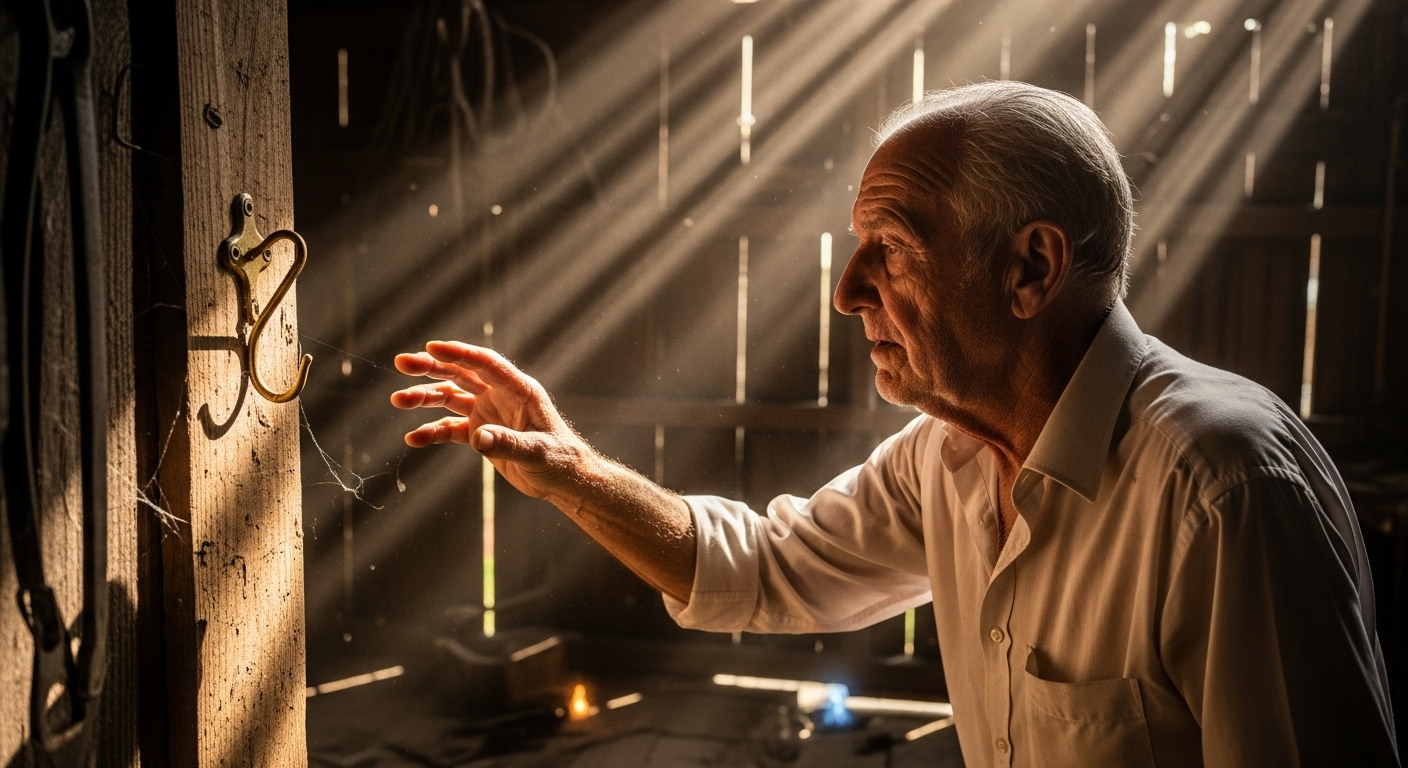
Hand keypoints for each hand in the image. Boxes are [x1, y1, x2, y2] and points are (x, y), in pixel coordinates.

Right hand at [390, 341, 590, 503]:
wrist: (563, 480)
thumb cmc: (560, 460)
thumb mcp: (537, 452)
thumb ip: (508, 443)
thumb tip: (478, 437)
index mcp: (519, 390)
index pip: (486, 364)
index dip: (460, 354)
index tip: (431, 347)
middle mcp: (501, 396)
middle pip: (461, 374)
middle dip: (431, 367)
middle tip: (402, 362)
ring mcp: (488, 412)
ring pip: (450, 397)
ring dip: (425, 397)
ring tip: (398, 399)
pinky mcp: (480, 433)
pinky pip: (451, 428)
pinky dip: (432, 432)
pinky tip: (413, 438)